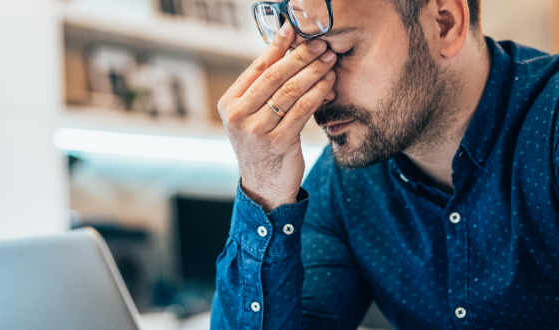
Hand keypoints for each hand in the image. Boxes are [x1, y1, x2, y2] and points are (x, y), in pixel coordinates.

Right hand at [218, 25, 336, 211]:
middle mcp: (238, 115)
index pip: (257, 67)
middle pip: (275, 76)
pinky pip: (302, 109)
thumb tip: (287, 51)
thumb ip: (263, 89)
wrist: (264, 186)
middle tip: (320, 43)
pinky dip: (318, 93)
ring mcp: (256, 130)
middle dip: (301, 56)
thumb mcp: (253, 116)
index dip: (278, 46)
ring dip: (313, 72)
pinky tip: (329, 84)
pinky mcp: (277, 142)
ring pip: (290, 91)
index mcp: (229, 103)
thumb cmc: (262, 145)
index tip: (295, 29)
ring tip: (329, 60)